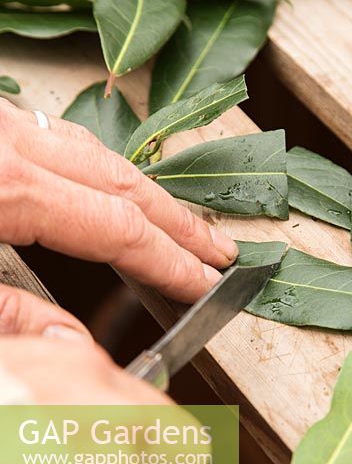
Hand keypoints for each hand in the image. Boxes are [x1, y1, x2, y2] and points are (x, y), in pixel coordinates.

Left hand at [0, 98, 237, 302]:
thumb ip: (9, 315)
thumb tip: (68, 342)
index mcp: (5, 186)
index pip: (117, 228)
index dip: (169, 259)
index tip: (203, 282)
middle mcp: (11, 142)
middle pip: (124, 181)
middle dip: (179, 222)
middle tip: (218, 252)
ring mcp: (2, 120)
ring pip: (96, 150)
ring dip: (145, 190)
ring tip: (177, 222)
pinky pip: (59, 134)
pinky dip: (100, 165)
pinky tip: (110, 184)